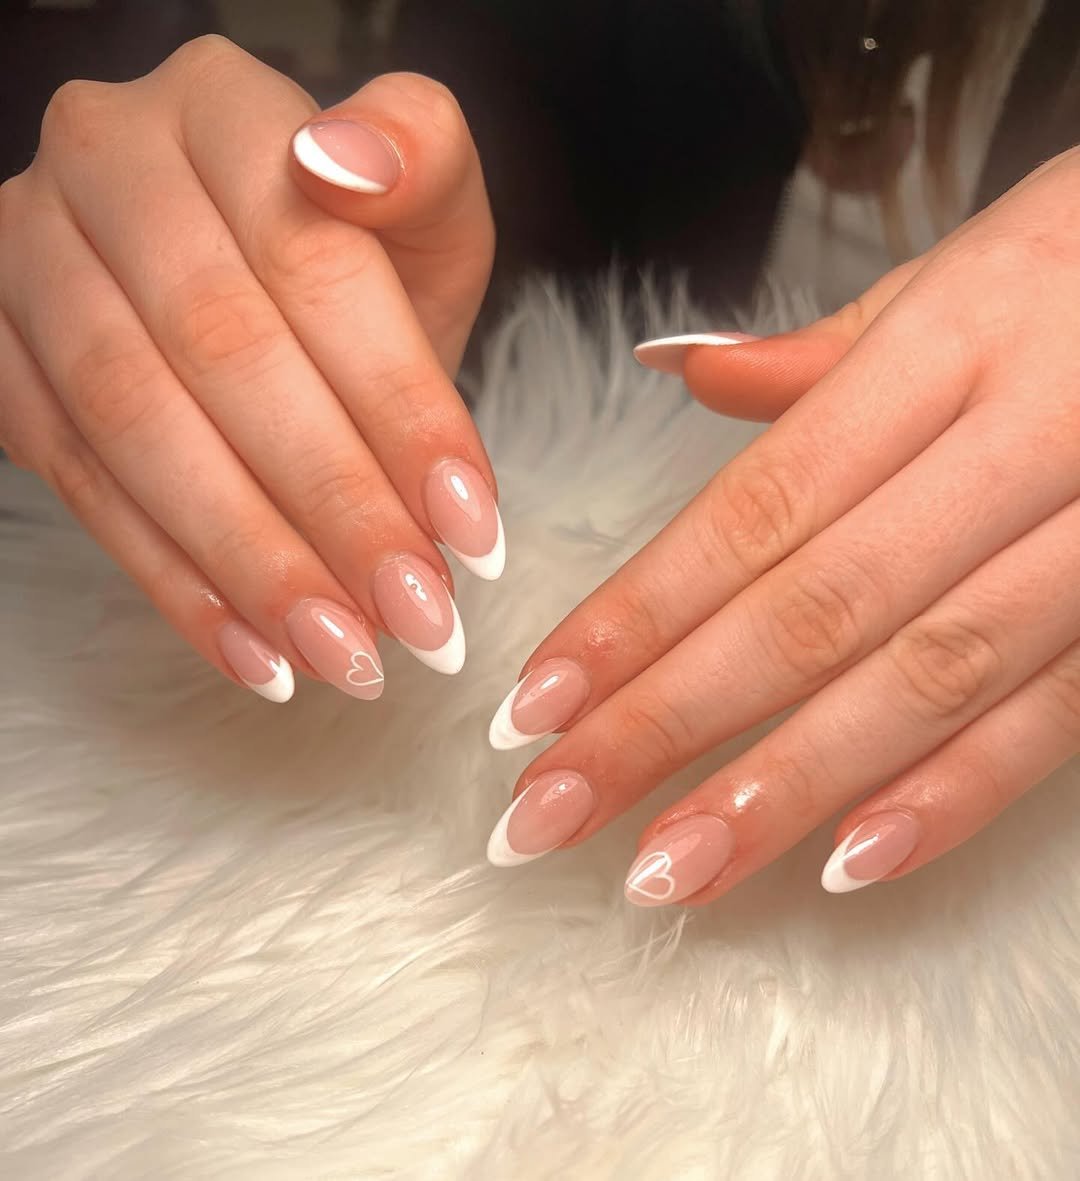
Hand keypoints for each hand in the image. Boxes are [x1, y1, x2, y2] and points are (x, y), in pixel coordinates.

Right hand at [0, 37, 498, 703]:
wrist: (260, 289)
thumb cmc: (356, 260)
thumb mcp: (422, 210)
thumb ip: (423, 163)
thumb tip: (352, 158)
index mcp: (221, 105)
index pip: (314, 267)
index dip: (399, 408)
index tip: (472, 529)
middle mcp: (106, 160)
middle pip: (223, 353)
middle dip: (334, 505)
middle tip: (417, 615)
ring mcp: (30, 259)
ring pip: (137, 427)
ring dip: (253, 561)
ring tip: (346, 654)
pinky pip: (79, 484)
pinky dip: (175, 580)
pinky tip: (257, 652)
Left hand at [485, 148, 1079, 901]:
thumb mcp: (961, 274)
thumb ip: (814, 349)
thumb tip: (672, 366)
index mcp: (951, 347)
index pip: (758, 509)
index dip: (639, 613)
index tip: (536, 702)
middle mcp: (1023, 446)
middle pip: (813, 611)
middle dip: (666, 724)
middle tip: (548, 811)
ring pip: (922, 682)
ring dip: (781, 790)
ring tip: (667, 870)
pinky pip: (1051, 722)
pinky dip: (949, 798)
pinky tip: (842, 865)